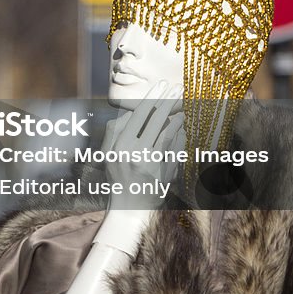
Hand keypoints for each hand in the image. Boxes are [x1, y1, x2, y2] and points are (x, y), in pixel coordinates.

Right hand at [102, 80, 183, 206]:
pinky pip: (174, 148)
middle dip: (168, 101)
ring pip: (167, 132)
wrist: (128, 208)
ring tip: (184, 106)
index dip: (152, 98)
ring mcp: (148, 163)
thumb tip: (132, 111)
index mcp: (118, 145)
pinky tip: (183, 127)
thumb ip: (115, 131)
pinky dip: (180, 135)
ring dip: (177, 117)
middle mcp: (132, 152)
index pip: (138, 115)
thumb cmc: (118, 177)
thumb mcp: (108, 153)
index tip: (161, 85)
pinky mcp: (162, 173)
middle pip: (155, 119)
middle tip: (178, 88)